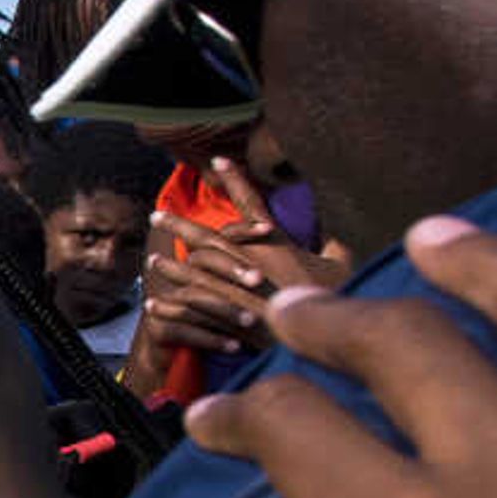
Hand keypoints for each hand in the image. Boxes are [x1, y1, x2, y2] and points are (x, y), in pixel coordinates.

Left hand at [133, 158, 354, 365]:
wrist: (319, 336)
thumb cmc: (333, 298)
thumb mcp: (343, 266)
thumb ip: (337, 245)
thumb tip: (344, 232)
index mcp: (274, 243)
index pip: (250, 204)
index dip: (234, 180)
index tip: (216, 161)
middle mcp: (247, 259)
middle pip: (206, 237)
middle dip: (179, 225)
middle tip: (156, 215)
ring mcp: (232, 287)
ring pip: (193, 269)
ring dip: (172, 266)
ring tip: (152, 261)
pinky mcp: (226, 315)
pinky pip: (190, 306)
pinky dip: (171, 307)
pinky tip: (153, 307)